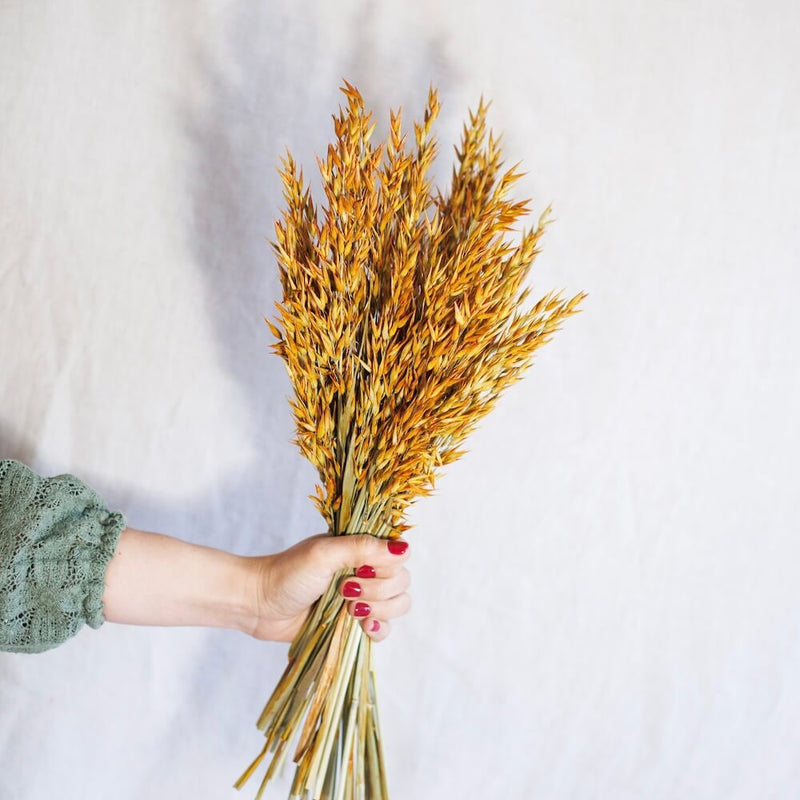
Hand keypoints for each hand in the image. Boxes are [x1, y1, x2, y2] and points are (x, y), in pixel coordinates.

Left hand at [244, 533, 410, 643]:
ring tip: (348, 610)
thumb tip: (403, 549)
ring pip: (398, 605)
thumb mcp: (324, 555)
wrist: (259, 605)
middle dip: (379, 591)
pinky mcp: (354, 622)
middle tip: (345, 591)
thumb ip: (362, 549)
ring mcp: (362, 597)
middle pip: (401, 582)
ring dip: (379, 610)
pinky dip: (378, 630)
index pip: (399, 555)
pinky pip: (384, 628)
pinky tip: (362, 627)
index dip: (387, 567)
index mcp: (360, 547)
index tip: (360, 571)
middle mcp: (365, 570)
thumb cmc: (287, 573)